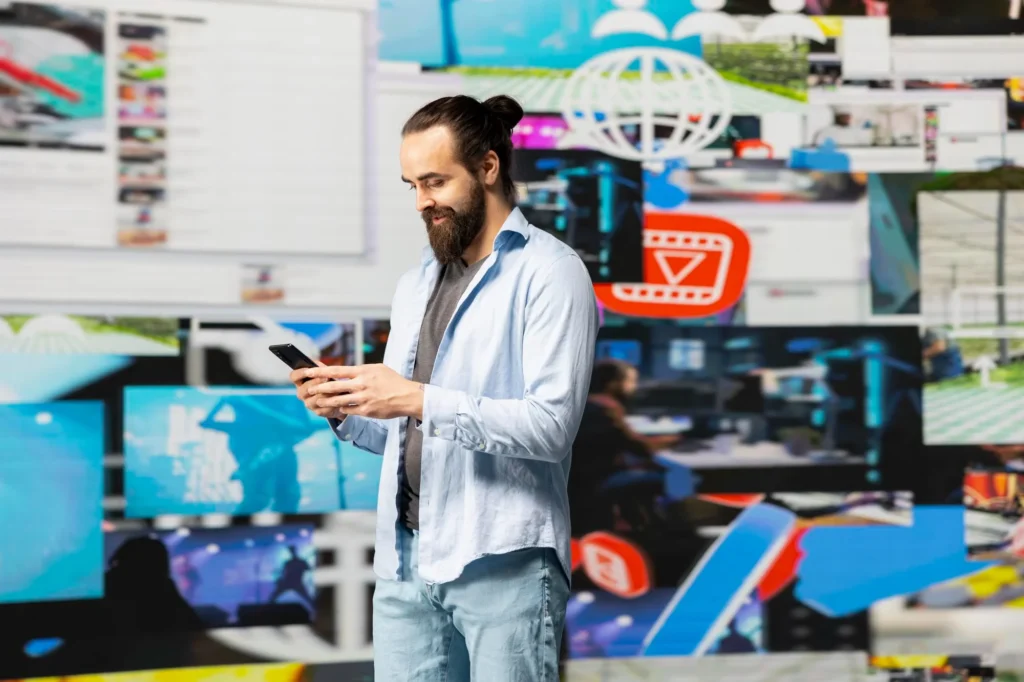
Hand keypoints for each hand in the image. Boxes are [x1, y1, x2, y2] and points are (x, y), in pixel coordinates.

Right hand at [289, 364, 343, 418]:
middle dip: (316, 383)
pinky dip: (332, 403)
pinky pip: (324, 408)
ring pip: (315, 399)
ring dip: (326, 393)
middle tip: (326, 378)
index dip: (300, 373)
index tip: (308, 370)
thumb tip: (317, 365)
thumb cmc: (330, 380)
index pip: (294, 376)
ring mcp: (309, 404)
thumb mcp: (325, 371)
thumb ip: (320, 367)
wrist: (340, 397)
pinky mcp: (318, 412)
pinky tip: (339, 398)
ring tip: (336, 388)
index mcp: (300, 381)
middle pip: (304, 389)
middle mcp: (302, 393)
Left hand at [304, 363, 423, 419]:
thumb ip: (361, 370)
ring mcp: (363, 398)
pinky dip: (342, 409)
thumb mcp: (377, 369)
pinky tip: (339, 408)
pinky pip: (348, 410)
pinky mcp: (366, 410)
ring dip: (326, 401)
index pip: (337, 370)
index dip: (320, 371)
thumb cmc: (393, 381)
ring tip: (318, 401)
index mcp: (363, 371)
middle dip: (319, 388)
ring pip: (338, 400)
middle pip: (334, 386)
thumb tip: (346, 370)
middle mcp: (361, 384)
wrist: (407, 396)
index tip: (309, 372)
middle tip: (309, 389)